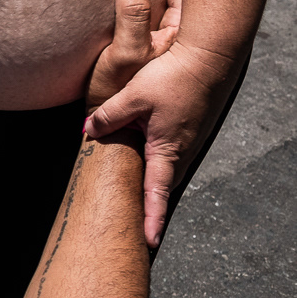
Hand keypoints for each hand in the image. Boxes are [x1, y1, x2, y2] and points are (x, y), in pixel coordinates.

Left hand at [85, 0, 240, 243]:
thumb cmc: (172, 77)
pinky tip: (145, 157)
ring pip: (165, 167)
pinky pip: (169, 150)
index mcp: (167, 149)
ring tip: (138, 203)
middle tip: (138, 230)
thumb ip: (108, 116)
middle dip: (150, 207)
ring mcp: (187, 139)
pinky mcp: (188, 126)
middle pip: (161, 185)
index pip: (156, 193)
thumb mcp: (132, 96)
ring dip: (152, 183)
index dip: (152, 218)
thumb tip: (88, 130)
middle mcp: (181, 149)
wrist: (209, 55)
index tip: (149, 242)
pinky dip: (157, 161)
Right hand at [85, 0, 180, 111]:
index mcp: (176, 37)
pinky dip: (153, 5)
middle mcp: (175, 42)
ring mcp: (162, 50)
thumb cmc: (115, 94)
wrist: (111, 134)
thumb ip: (133, 13)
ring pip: (170, 9)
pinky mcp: (146, 57)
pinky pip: (154, 21)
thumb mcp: (123, 54)